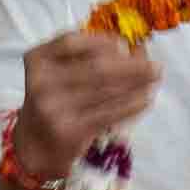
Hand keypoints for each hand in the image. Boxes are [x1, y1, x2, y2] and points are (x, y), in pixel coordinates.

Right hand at [14, 32, 162, 184]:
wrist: (33, 148)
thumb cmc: (52, 104)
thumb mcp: (55, 74)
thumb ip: (84, 58)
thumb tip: (133, 49)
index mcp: (37, 60)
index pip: (71, 42)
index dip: (103, 41)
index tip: (126, 45)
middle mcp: (41, 82)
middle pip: (96, 67)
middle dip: (132, 66)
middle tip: (155, 66)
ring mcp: (54, 107)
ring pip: (107, 90)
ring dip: (137, 84)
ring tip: (154, 80)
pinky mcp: (70, 130)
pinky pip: (110, 113)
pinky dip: (132, 105)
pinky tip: (146, 99)